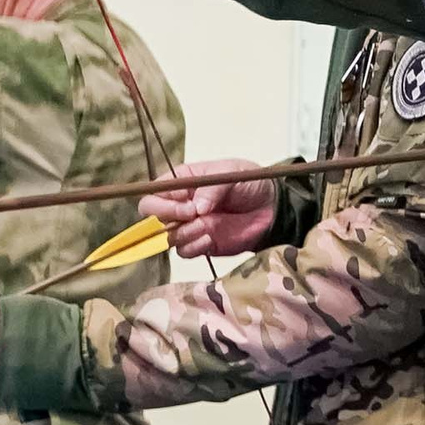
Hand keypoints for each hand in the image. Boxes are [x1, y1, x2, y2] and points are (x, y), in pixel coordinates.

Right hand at [138, 160, 277, 257]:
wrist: (272, 207)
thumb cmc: (250, 182)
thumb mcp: (232, 173)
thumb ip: (212, 188)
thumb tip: (197, 208)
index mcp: (182, 182)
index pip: (154, 193)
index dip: (163, 202)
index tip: (187, 204)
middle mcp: (181, 204)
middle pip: (152, 217)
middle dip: (169, 218)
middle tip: (194, 216)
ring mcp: (190, 226)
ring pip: (167, 237)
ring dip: (184, 234)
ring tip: (207, 227)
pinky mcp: (201, 244)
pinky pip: (184, 251)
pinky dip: (194, 247)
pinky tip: (211, 238)